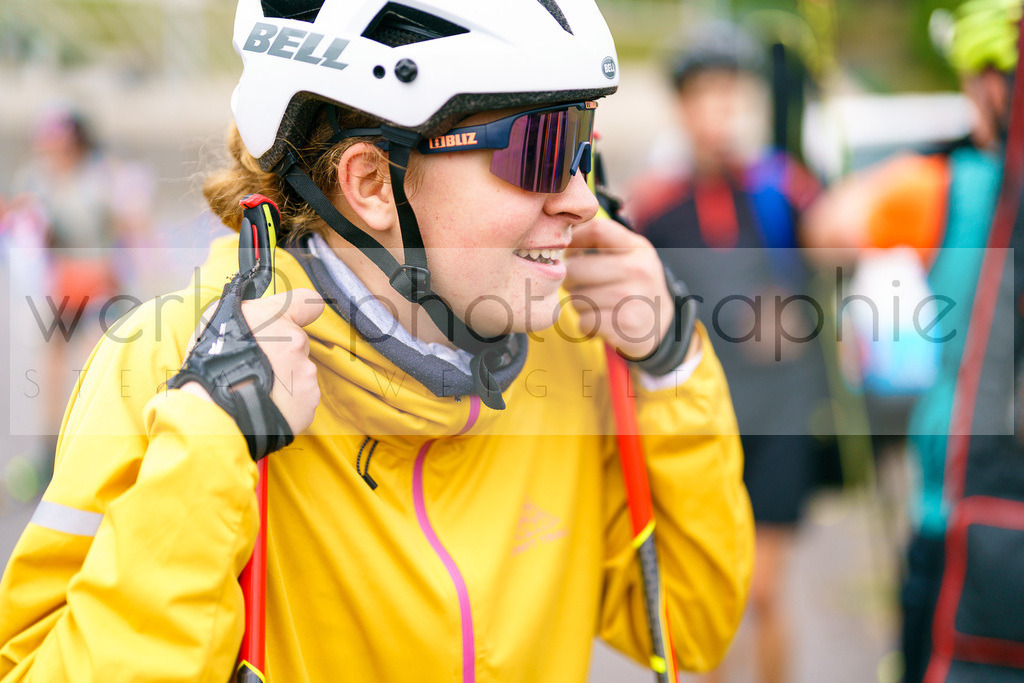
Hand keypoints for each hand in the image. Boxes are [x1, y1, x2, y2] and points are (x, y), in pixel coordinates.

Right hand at [183, 288, 324, 435]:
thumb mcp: (219, 321)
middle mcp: (295, 341)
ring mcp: (305, 373)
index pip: (306, 302)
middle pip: (296, 344)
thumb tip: (259, 318)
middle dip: (281, 354)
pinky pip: (299, 398)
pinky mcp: (308, 401)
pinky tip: (265, 405)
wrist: (216, 410)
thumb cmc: (210, 365)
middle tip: (255, 367)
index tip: (298, 317)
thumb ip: (250, 316)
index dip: (302, 310)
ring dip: (283, 380)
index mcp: (274, 317)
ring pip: (298, 373)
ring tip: (254, 390)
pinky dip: (286, 402)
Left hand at [563, 218, 672, 358]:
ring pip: (578, 297)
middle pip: (578, 267)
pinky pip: (585, 321)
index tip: (570, 253)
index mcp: (637, 247)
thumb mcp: (629, 255)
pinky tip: (601, 321)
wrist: (661, 324)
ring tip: (595, 304)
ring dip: (579, 304)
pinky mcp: (626, 324)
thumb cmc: (633, 284)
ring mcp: (634, 298)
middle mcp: (638, 270)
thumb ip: (601, 241)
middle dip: (569, 279)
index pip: (597, 230)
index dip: (574, 240)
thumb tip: (562, 236)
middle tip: (578, 285)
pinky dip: (587, 324)